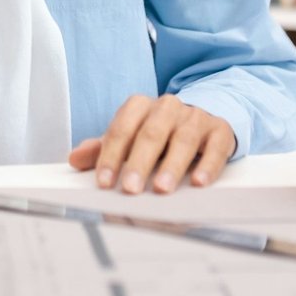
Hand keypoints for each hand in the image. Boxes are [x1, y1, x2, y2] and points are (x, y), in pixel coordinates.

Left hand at [68, 94, 235, 194]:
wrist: (201, 117)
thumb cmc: (159, 133)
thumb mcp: (129, 138)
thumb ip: (103, 149)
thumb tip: (74, 159)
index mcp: (140, 106)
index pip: (121, 128)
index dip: (111, 155)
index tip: (104, 181)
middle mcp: (168, 107)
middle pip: (151, 133)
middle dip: (139, 162)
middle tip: (130, 188)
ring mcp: (195, 117)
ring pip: (183, 139)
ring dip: (172, 165)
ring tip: (162, 188)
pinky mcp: (220, 131)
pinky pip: (215, 147)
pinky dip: (208, 165)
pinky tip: (199, 182)